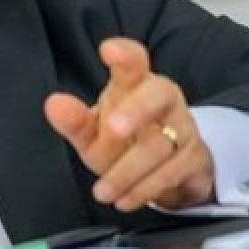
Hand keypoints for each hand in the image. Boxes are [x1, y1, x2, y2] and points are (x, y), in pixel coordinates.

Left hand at [44, 38, 214, 211]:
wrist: (165, 170)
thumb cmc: (124, 139)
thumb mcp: (92, 131)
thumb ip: (73, 119)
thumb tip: (54, 104)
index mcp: (134, 84)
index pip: (134, 60)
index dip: (125, 54)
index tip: (109, 50)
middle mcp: (163, 100)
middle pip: (158, 94)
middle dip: (136, 110)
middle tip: (113, 129)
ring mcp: (182, 127)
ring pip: (160, 144)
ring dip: (127, 171)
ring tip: (102, 190)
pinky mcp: (194, 158)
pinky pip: (172, 173)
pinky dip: (144, 189)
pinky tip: (123, 199)